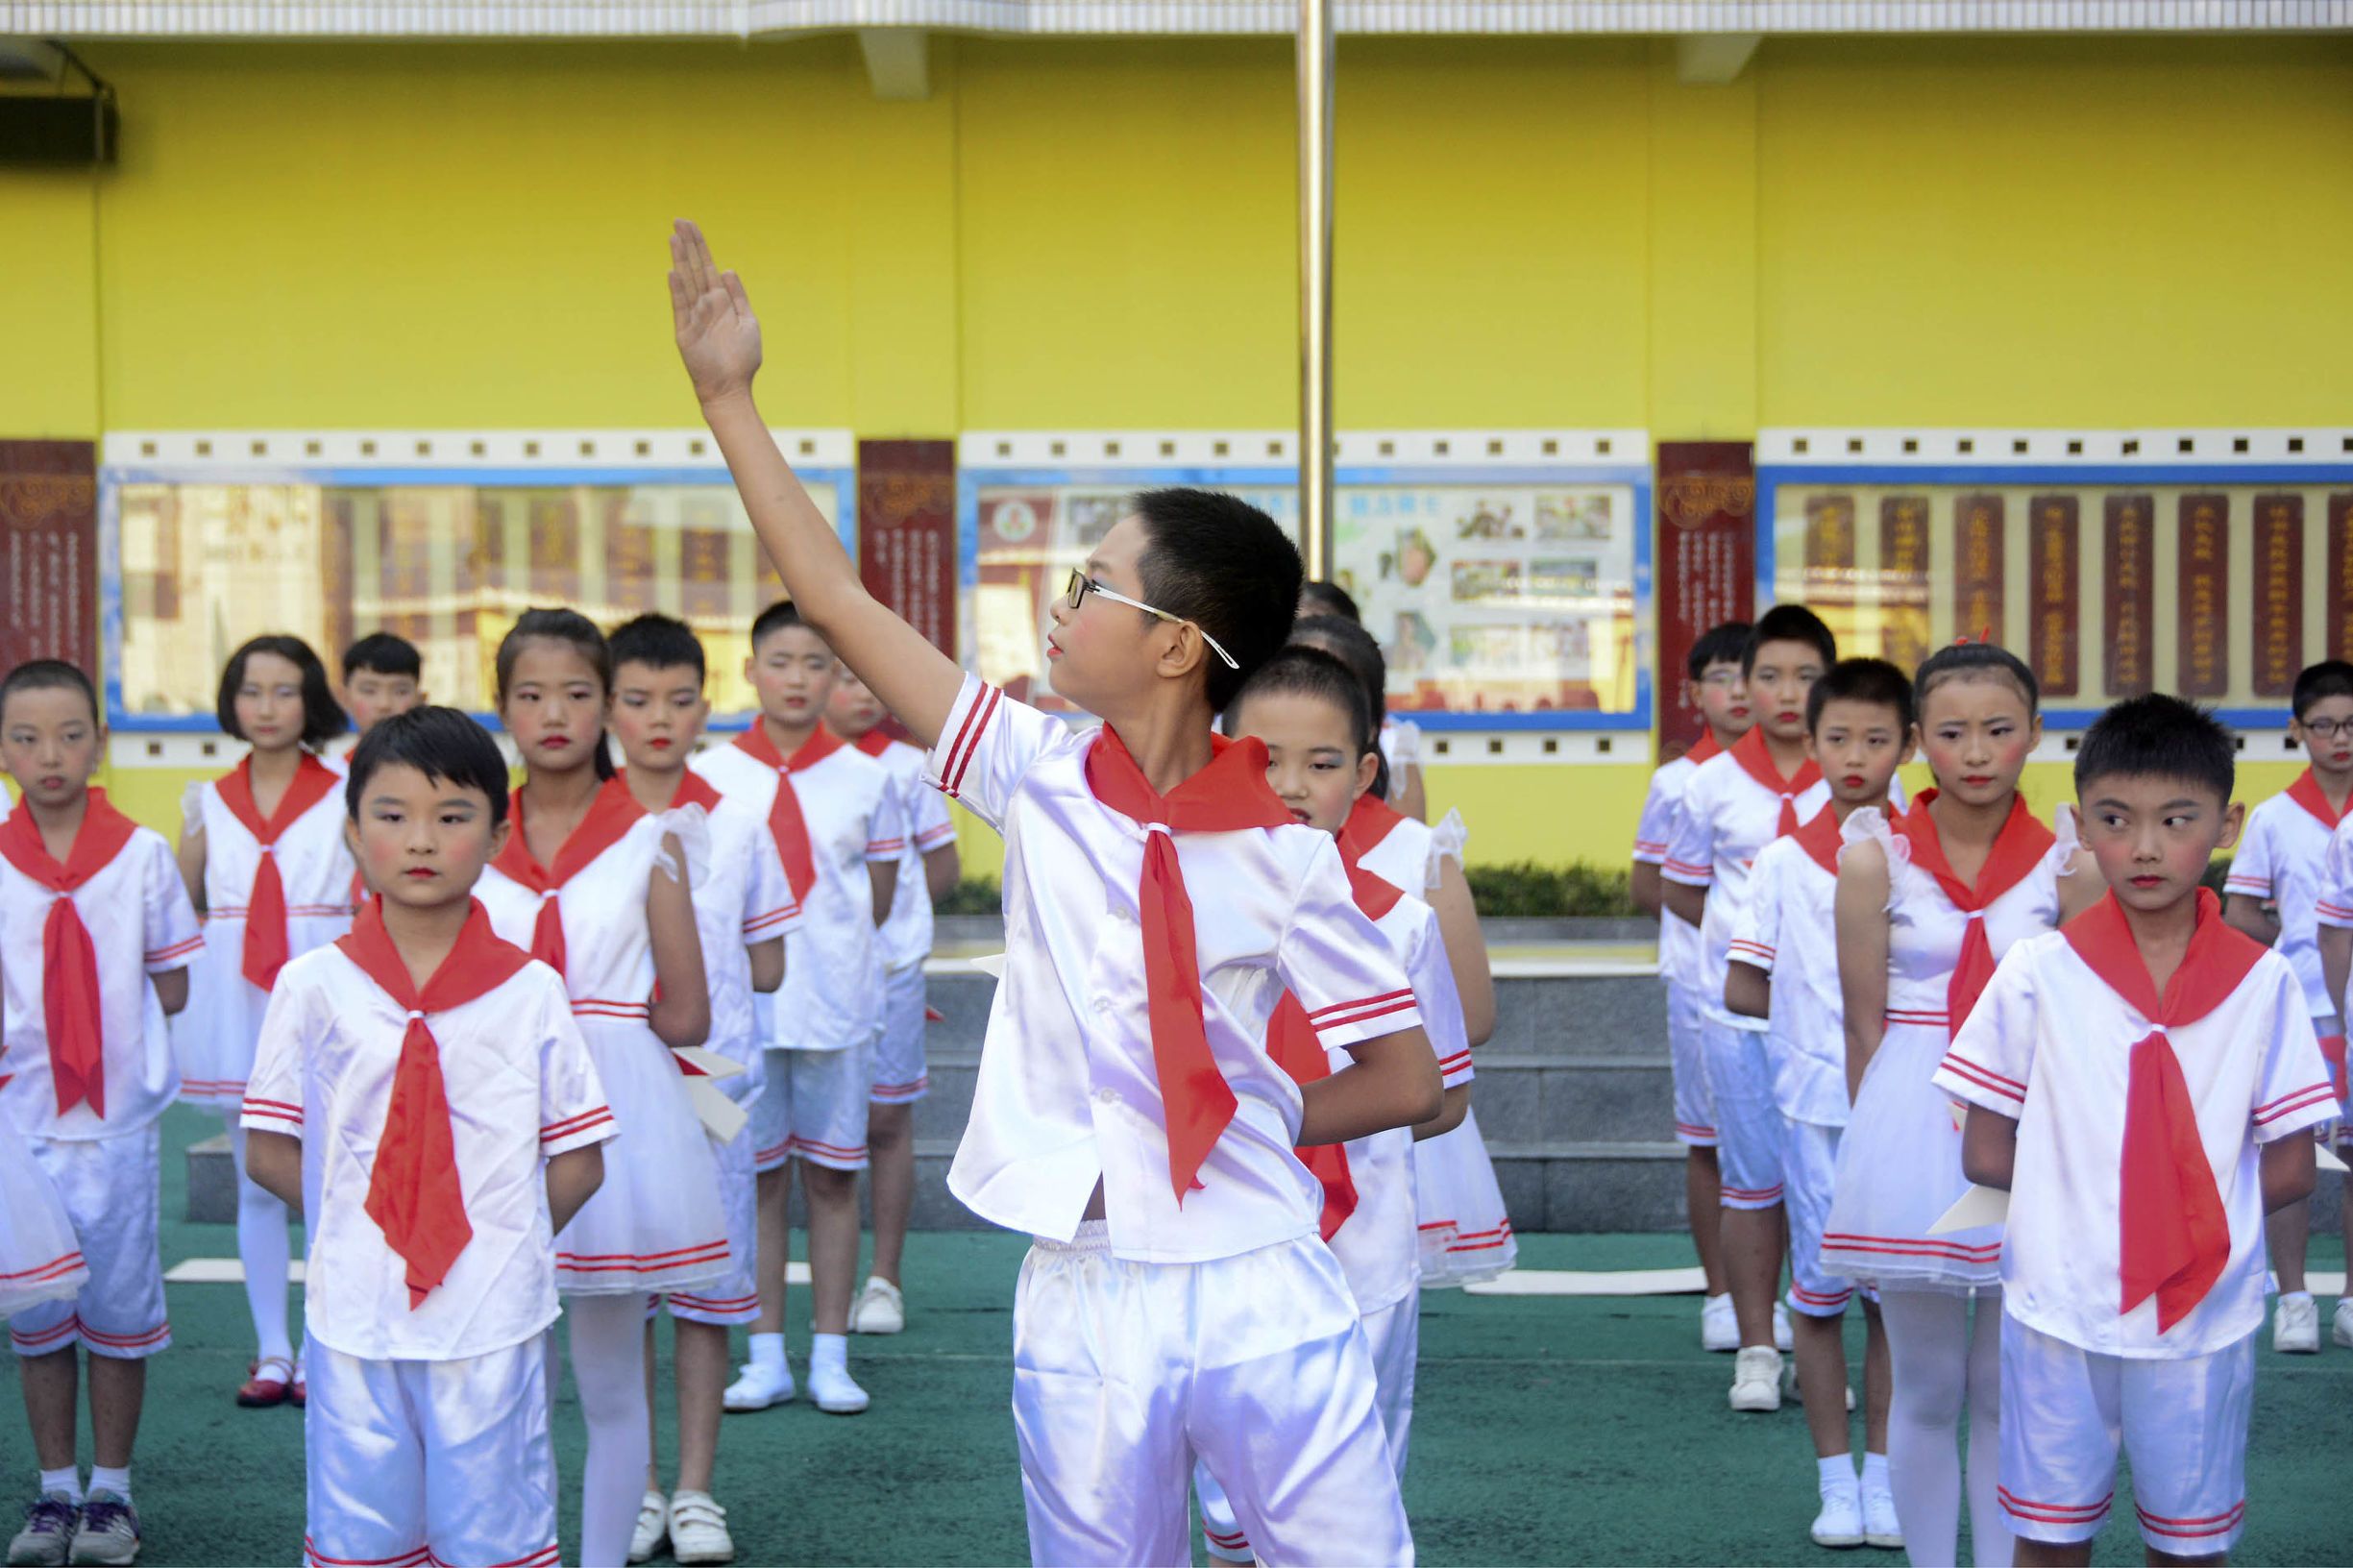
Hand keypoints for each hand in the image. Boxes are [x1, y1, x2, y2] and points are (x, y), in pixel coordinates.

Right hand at [669, 219, 761, 406]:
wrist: (732, 387)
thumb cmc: (743, 359)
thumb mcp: (748, 322)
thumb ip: (738, 296)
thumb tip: (727, 270)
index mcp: (720, 301)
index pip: (707, 267)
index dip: (700, 246)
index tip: (690, 225)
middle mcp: (704, 305)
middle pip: (694, 268)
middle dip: (687, 244)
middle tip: (678, 220)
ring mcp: (693, 316)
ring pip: (686, 281)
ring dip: (679, 259)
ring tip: (673, 237)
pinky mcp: (685, 331)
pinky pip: (681, 306)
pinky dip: (678, 290)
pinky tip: (674, 272)